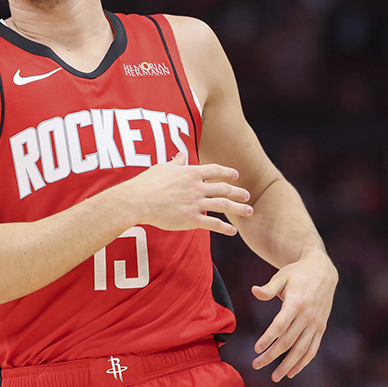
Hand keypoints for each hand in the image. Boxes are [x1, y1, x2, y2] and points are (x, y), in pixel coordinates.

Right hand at [123, 152, 252, 235]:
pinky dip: (225, 228)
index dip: (228, 173)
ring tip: (249, 210)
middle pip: (224, 188)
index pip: (215, 170)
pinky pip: (213, 223)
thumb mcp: (162, 168)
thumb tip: (181, 155)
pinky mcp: (191, 219)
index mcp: (191, 173)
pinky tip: (233, 231)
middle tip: (248, 195)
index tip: (236, 175)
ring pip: (224, 205)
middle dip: (238, 192)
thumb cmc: (146, 183)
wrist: (137, 201)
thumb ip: (175, 163)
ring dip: (239, 208)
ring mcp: (195, 203)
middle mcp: (197, 187)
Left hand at [251, 249, 336, 380]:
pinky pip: (313, 348)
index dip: (268, 338)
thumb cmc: (297, 273)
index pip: (280, 325)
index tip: (256, 349)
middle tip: (256, 365)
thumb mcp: (282, 275)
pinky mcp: (321, 328)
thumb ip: (269, 287)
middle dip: (272, 355)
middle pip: (288, 341)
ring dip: (288, 364)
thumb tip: (254, 291)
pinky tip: (292, 372)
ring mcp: (316, 323)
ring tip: (275, 377)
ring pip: (301, 349)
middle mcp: (308, 316)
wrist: (323, 271)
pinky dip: (303, 362)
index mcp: (296, 303)